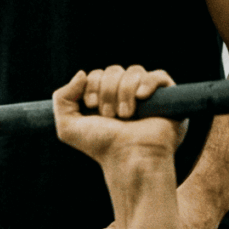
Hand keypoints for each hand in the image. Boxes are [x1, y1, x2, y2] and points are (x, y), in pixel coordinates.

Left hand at [52, 66, 184, 164]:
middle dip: (108, 92)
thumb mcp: (67, 126)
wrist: (129, 157)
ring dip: (124, 93)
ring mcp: (146, 95)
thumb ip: (61, 98)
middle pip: (113, 70)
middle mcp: (124, 95)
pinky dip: (147, 83)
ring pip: (134, 71)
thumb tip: (81, 73)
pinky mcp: (167, 97)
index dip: (92, 86)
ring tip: (126, 115)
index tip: (92, 108)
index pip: (96, 74)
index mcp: (104, 99)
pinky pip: (157, 75)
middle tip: (110, 116)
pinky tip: (141, 98)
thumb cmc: (101, 146)